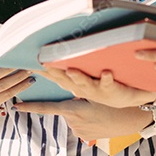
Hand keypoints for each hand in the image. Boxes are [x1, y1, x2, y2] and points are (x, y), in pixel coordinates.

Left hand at [12, 99, 151, 142]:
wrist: (129, 120)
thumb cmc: (112, 102)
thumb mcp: (94, 92)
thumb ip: (77, 90)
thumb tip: (65, 84)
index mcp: (72, 109)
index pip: (46, 108)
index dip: (30, 107)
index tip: (16, 107)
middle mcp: (73, 122)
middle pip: (64, 109)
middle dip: (71, 104)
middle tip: (88, 103)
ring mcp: (79, 131)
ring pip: (73, 116)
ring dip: (80, 111)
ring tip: (96, 109)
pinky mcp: (85, 136)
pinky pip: (80, 123)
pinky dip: (86, 118)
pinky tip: (98, 117)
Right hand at [36, 67, 154, 108]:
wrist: (128, 99)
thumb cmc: (103, 85)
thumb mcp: (85, 79)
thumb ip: (69, 68)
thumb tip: (56, 55)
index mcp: (74, 84)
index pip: (54, 76)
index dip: (40, 70)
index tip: (26, 63)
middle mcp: (82, 89)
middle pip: (66, 80)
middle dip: (54, 71)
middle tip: (42, 63)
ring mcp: (96, 90)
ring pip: (84, 83)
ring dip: (78, 77)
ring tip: (71, 70)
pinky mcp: (112, 89)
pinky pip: (109, 83)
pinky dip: (107, 78)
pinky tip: (105, 72)